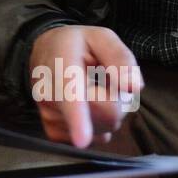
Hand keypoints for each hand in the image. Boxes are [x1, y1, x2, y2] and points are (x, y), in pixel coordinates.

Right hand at [28, 24, 142, 147]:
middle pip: (106, 115)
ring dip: (107, 111)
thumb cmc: (77, 44)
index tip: (81, 140)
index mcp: (61, 63)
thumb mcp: (101, 37)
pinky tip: (86, 105)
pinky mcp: (53, 131)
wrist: (44, 54)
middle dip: (119, 100)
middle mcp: (49, 93)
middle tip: (108, 80)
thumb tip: (133, 88)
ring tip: (93, 89)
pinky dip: (97, 124)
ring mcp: (49, 115)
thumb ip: (120, 58)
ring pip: (102, 128)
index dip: (77, 118)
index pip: (70, 93)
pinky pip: (94, 137)